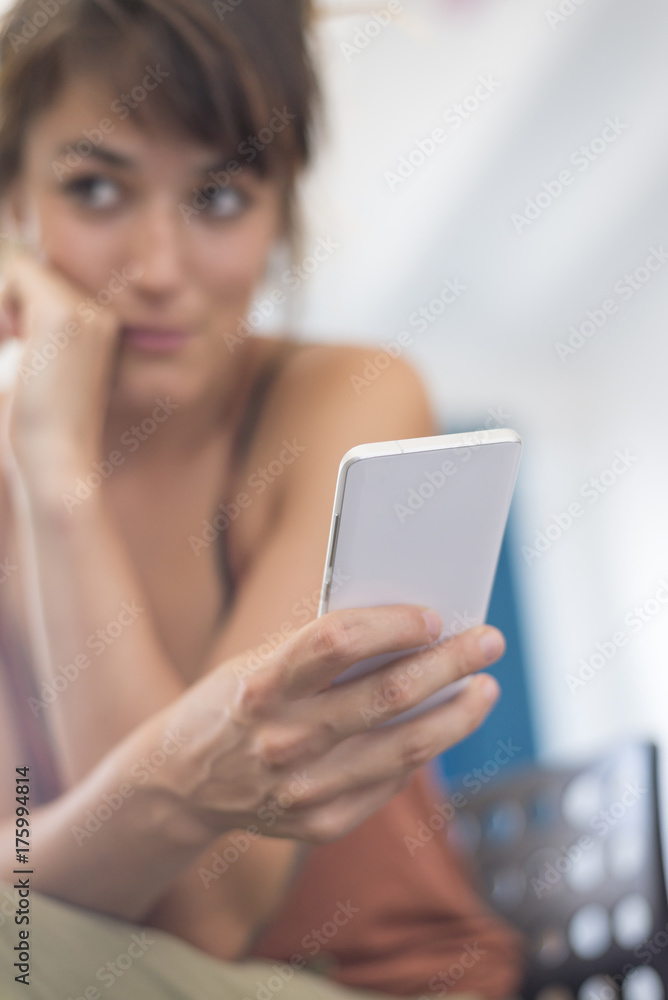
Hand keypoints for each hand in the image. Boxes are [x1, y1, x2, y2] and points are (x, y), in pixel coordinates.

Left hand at [0, 241, 119, 479]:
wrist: (55, 462)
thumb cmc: (36, 431)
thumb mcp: (35, 371)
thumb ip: (26, 332)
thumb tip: (10, 286)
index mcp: (100, 328)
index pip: (42, 284)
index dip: (13, 309)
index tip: (12, 347)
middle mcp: (101, 313)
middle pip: (31, 271)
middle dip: (5, 306)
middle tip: (9, 347)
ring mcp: (87, 311)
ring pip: (21, 267)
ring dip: (1, 306)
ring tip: (9, 348)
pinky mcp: (64, 314)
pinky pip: (16, 270)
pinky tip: (9, 341)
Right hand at [146, 604, 503, 844]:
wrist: (182, 781)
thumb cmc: (235, 702)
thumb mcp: (259, 661)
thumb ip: (321, 650)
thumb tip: (410, 628)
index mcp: (261, 684)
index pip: (338, 642)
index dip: (393, 625)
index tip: (434, 615)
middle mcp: (282, 740)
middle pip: (389, 695)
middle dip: (450, 663)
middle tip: (488, 641)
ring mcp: (302, 790)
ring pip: (405, 749)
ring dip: (457, 715)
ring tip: (484, 688)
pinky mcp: (318, 824)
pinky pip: (388, 784)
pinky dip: (420, 752)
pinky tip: (440, 728)